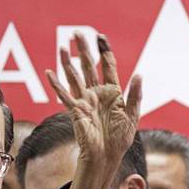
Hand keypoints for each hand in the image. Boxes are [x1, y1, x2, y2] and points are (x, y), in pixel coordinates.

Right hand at [46, 33, 141, 188]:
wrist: (107, 156)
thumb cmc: (120, 138)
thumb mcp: (133, 115)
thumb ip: (135, 94)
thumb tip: (139, 74)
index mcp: (112, 92)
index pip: (108, 66)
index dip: (105, 50)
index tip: (101, 36)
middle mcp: (97, 93)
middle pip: (89, 66)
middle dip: (84, 49)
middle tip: (78, 33)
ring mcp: (85, 100)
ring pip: (75, 76)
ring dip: (68, 62)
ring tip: (64, 46)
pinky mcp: (75, 110)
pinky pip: (64, 95)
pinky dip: (56, 84)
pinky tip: (49, 72)